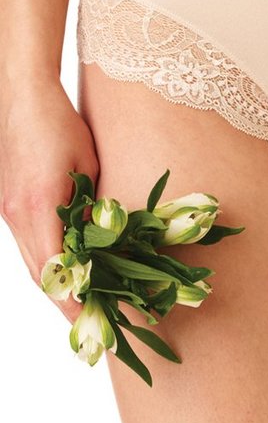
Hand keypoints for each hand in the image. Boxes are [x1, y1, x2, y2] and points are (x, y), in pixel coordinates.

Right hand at [0, 80, 99, 323]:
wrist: (23, 96)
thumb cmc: (62, 126)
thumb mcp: (88, 168)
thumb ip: (93, 207)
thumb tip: (104, 243)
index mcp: (38, 208)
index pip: (55, 269)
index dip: (73, 299)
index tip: (92, 322)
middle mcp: (18, 215)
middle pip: (40, 274)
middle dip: (65, 303)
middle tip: (91, 326)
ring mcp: (9, 211)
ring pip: (32, 262)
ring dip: (55, 286)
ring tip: (81, 306)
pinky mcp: (9, 205)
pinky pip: (28, 245)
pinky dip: (47, 264)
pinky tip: (66, 271)